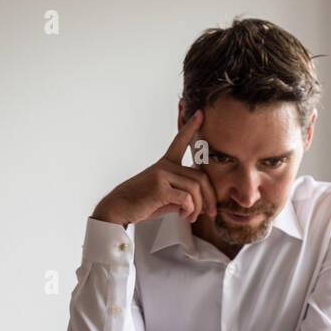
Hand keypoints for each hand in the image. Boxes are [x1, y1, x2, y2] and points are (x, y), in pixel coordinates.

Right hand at [91, 109, 217, 226]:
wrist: (118, 208)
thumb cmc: (141, 203)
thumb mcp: (164, 196)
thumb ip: (182, 195)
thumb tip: (200, 204)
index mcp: (165, 164)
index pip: (180, 141)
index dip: (191, 127)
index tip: (200, 113)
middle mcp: (164, 166)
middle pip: (200, 176)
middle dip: (210, 196)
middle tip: (211, 212)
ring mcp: (161, 175)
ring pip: (195, 188)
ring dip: (198, 207)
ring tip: (192, 217)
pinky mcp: (160, 188)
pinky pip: (186, 198)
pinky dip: (189, 210)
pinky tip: (183, 215)